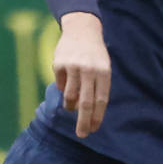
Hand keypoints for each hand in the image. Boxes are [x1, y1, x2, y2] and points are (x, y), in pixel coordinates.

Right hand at [53, 12, 111, 136]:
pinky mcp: (59, 64)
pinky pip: (60, 84)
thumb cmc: (95, 54)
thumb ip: (97, 88)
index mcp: (103, 72)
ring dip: (71, 105)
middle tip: (82, 134)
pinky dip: (63, 87)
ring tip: (71, 106)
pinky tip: (67, 79)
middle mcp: (89, 70)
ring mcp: (73, 67)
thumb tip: (86, 111)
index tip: (94, 129)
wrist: (81, 29)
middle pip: (86, 102)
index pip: (101, 100)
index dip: (97, 116)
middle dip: (84, 121)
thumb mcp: (103, 68)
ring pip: (70, 96)